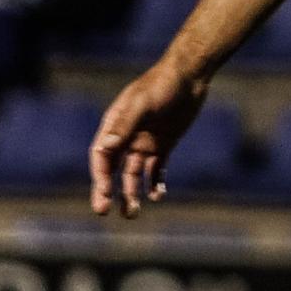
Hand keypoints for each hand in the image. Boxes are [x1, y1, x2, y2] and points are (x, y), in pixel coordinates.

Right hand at [88, 60, 208, 218]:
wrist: (189, 76)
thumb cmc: (162, 85)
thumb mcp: (143, 104)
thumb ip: (125, 125)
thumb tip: (106, 147)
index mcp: (114, 126)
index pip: (101, 157)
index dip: (100, 177)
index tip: (104, 195)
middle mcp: (126, 137)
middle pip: (112, 170)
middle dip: (107, 191)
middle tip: (104, 211)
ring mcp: (144, 143)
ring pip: (134, 175)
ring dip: (131, 193)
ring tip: (132, 213)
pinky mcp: (163, 146)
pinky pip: (156, 170)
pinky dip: (155, 184)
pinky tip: (157, 196)